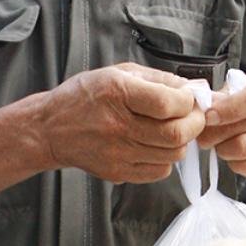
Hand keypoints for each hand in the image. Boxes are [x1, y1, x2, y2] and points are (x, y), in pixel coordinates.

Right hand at [41, 63, 205, 182]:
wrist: (51, 129)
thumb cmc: (83, 97)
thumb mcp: (117, 73)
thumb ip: (157, 78)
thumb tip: (190, 88)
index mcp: (117, 93)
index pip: (168, 103)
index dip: (188, 101)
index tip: (188, 98)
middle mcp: (118, 126)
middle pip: (175, 134)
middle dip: (193, 124)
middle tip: (192, 116)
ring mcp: (118, 153)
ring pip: (172, 155)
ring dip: (181, 141)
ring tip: (173, 129)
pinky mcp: (118, 172)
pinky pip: (159, 171)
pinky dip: (166, 158)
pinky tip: (155, 145)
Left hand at [199, 62, 245, 178]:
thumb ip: (224, 94)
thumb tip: (201, 106)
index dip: (228, 109)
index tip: (208, 116)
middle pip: (243, 128)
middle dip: (213, 131)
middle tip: (201, 130)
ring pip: (242, 149)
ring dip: (221, 147)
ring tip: (217, 139)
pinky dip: (232, 161)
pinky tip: (233, 149)